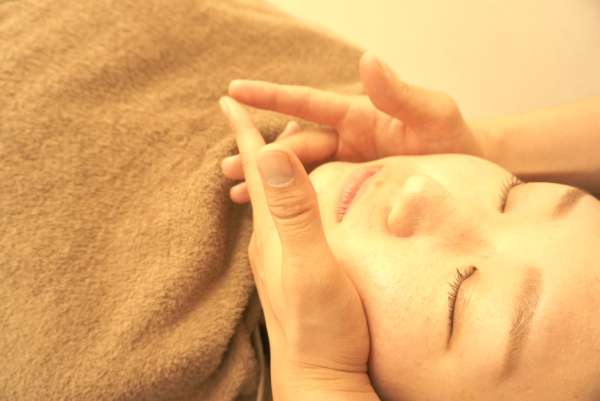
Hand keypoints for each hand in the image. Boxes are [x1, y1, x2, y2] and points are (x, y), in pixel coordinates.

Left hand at [219, 96, 379, 400]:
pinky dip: (285, 197)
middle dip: (258, 143)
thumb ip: (295, 213)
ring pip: (271, 200)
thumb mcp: (313, 267)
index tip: (227, 99)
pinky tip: (292, 204)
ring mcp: (281, 258)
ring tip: (269, 150)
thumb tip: (272, 156)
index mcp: (273, 230)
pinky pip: (285, 221)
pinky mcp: (295, 272)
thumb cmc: (322, 329)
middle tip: (253, 114)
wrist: (320, 380)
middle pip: (262, 180)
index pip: (258, 169)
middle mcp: (270, 240)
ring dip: (269, 170)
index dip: (246, 132)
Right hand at [221, 51, 482, 202]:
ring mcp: (345, 167)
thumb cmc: (453, 141)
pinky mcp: (349, 194)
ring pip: (297, 172)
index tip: (234, 90)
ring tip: (235, 192)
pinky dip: (289, 202)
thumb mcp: (432, 114)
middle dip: (261, 155)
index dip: (271, 97)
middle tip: (229, 168)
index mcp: (357, 116)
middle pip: (294, 146)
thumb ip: (400, 93)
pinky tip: (267, 214)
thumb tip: (367, 59)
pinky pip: (313, 195)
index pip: (307, 104)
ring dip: (266, 180)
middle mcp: (345, 139)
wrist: (467, 177)